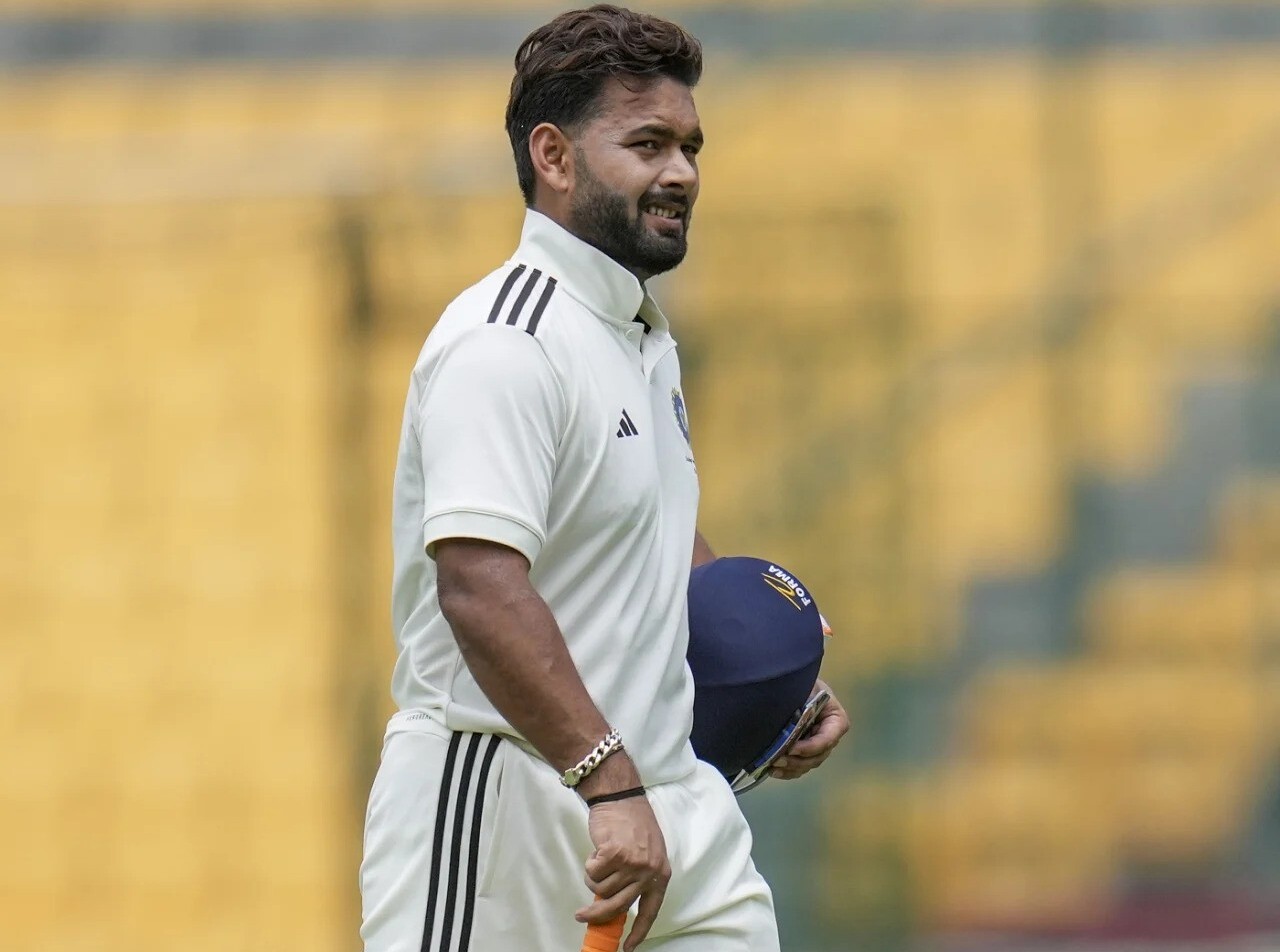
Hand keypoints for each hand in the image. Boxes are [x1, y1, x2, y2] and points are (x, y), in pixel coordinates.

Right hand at [575, 795, 670, 951]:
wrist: (621, 797)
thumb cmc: (632, 824)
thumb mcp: (646, 853)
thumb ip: (637, 878)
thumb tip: (615, 905)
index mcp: (661, 874)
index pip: (650, 911)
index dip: (638, 932)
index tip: (627, 948)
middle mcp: (649, 871)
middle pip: (618, 906)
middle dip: (596, 914)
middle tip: (580, 916)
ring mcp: (632, 863)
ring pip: (601, 888)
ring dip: (594, 876)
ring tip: (600, 858)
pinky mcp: (614, 854)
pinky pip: (592, 872)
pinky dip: (590, 863)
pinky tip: (598, 848)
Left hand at [769, 679, 848, 780]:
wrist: (792, 684)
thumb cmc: (801, 682)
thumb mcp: (806, 687)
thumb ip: (803, 699)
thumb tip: (787, 712)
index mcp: (836, 720)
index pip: (827, 739)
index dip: (809, 747)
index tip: (791, 749)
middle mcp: (830, 736)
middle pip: (817, 756)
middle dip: (797, 760)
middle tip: (777, 759)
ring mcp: (818, 746)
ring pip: (808, 764)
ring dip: (791, 768)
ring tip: (773, 767)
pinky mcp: (805, 752)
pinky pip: (799, 767)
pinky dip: (787, 771)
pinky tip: (772, 771)